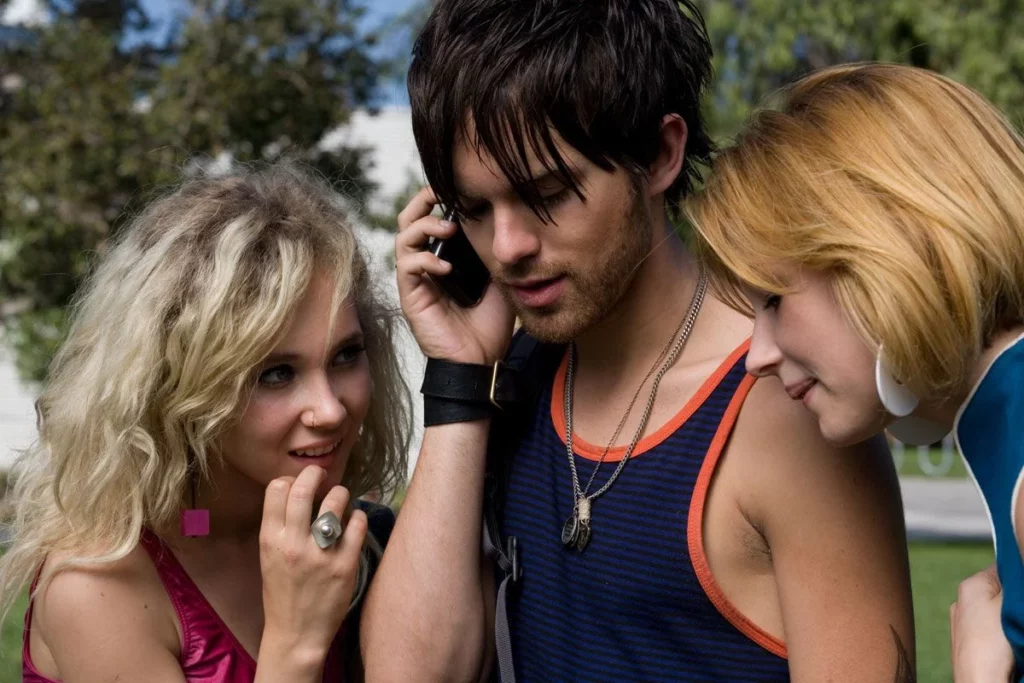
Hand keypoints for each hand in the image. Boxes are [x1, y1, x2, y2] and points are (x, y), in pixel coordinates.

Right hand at [259, 466, 367, 661]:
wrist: (296, 634)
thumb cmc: (282, 593)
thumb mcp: (269, 557)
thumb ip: (280, 527)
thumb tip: (296, 492)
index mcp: (270, 541)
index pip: (276, 491)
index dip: (290, 479)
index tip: (299, 482)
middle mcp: (294, 545)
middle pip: (303, 490)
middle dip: (315, 474)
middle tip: (322, 474)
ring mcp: (321, 555)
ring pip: (335, 503)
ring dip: (340, 494)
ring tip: (340, 498)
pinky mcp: (345, 566)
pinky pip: (357, 525)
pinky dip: (358, 516)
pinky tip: (354, 520)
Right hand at [395, 187, 514, 364]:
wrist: (481, 362)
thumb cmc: (489, 325)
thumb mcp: (500, 279)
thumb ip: (494, 252)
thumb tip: (501, 223)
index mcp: (445, 257)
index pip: (432, 218)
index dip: (439, 199)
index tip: (460, 186)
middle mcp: (426, 264)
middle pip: (409, 219)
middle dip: (423, 201)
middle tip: (442, 193)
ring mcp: (416, 279)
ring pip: (403, 237)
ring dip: (424, 227)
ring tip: (448, 230)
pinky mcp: (411, 295)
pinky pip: (407, 266)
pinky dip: (425, 260)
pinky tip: (446, 268)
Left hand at [950, 564, 1014, 682]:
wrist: (980, 681)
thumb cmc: (992, 643)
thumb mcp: (1008, 604)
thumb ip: (1013, 583)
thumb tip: (1017, 565)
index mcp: (970, 586)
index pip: (1001, 569)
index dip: (1019, 577)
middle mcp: (962, 601)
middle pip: (999, 592)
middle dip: (1014, 600)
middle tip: (1021, 610)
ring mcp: (963, 623)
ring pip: (995, 613)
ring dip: (1010, 618)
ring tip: (1016, 627)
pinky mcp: (968, 643)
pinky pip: (991, 631)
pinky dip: (1002, 635)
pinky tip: (1011, 643)